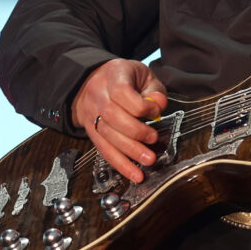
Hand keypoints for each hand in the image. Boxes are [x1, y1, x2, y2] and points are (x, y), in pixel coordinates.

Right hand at [71, 58, 167, 183]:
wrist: (95, 80)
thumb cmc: (126, 78)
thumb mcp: (144, 75)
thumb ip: (155, 90)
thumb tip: (159, 105)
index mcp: (113, 75)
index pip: (121, 92)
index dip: (140, 105)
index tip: (155, 112)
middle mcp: (98, 95)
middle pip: (111, 116)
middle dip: (135, 131)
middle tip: (153, 139)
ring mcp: (91, 113)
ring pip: (106, 135)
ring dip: (129, 151)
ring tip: (149, 160)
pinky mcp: (91, 131)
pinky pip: (103, 149)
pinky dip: (120, 164)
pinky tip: (134, 174)